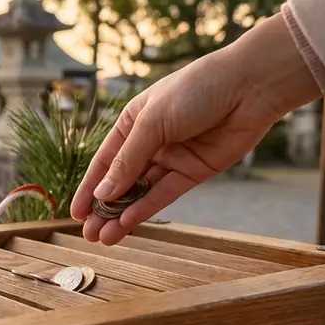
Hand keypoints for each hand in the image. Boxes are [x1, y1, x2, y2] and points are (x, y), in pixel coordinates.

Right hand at [69, 13, 322, 244]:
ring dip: (122, 214)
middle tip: (87, 234)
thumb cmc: (196, 90)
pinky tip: (128, 223)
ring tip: (104, 237)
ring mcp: (172, 158)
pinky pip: (165, 194)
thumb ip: (128, 161)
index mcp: (133, 122)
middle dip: (104, 208)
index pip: (104, 161)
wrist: (249, 86)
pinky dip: (146, 208)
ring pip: (141, 192)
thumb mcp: (153, 122)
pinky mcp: (194, 172)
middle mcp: (150, 142)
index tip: (75, 213)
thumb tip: (103, 193)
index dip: (89, 188)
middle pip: (121, 181)